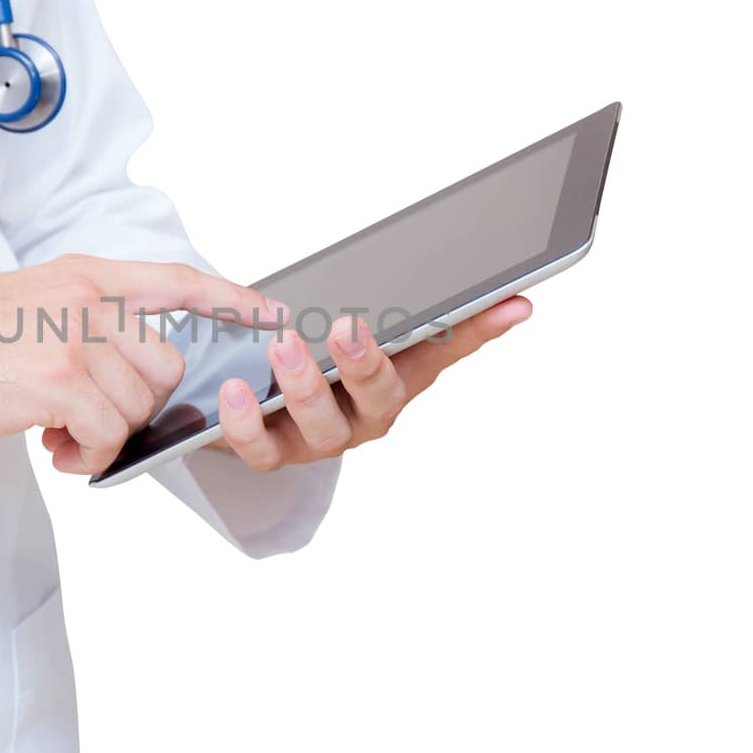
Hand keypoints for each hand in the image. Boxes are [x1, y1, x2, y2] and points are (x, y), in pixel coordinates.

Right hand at [0, 254, 282, 472]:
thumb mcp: (25, 303)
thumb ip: (80, 324)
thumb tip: (122, 374)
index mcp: (84, 277)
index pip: (177, 281)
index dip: (231, 299)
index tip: (271, 312)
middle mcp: (89, 300)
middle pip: (165, 368)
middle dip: (134, 407)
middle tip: (82, 423)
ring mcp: (75, 338)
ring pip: (137, 408)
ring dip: (103, 437)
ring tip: (55, 436)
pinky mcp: (58, 381)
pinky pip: (108, 437)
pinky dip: (86, 456)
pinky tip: (51, 448)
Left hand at [211, 296, 532, 470]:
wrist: (260, 399)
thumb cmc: (329, 362)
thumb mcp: (378, 332)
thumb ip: (438, 318)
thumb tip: (518, 301)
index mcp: (399, 378)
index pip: (447, 349)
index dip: (475, 329)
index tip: (504, 303)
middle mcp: (367, 415)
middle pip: (379, 398)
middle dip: (365, 365)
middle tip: (346, 328)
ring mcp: (321, 438)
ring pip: (320, 427)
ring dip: (304, 387)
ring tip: (283, 346)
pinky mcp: (273, 452)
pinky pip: (261, 450)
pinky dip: (246, 423)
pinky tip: (234, 388)